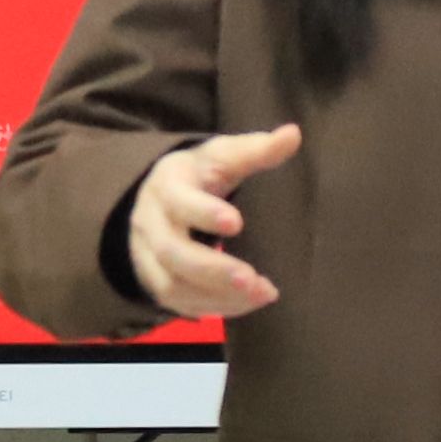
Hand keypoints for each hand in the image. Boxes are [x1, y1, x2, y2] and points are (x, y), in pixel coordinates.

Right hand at [125, 126, 296, 320]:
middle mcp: (150, 223)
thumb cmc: (199, 175)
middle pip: (172, 252)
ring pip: (172, 285)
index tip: (237, 223)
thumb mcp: (222, 156)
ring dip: (216, 295)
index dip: (203, 213)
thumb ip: (255, 150)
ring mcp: (148, 256)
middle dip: (212, 269)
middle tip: (253, 279)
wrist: (158, 196)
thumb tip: (293, 134)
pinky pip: (178, 303)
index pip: (179, 200)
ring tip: (260, 294)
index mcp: (168, 185)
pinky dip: (212, 306)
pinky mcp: (155, 281)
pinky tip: (246, 303)